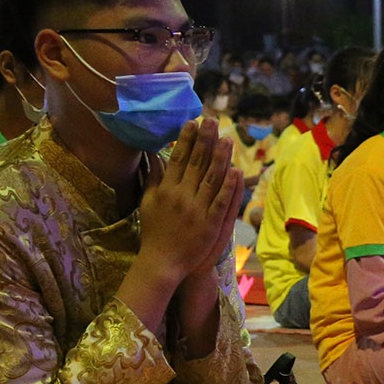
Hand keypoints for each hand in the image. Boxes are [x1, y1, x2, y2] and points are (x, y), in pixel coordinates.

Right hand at [139, 120, 239, 283]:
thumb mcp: (147, 202)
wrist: (162, 262)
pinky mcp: (210, 224)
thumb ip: (152, 179)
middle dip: (205, 140)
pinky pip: (221, 201)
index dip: (186, 139)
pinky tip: (236, 170)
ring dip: (220, 157)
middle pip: (196, 163)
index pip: (178, 159)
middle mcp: (180, 196)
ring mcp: (196, 210)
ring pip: (211, 179)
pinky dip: (229, 186)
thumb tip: (152, 156)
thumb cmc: (155, 232)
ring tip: (227, 139)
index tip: (193, 122)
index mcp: (165, 189)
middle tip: (212, 121)